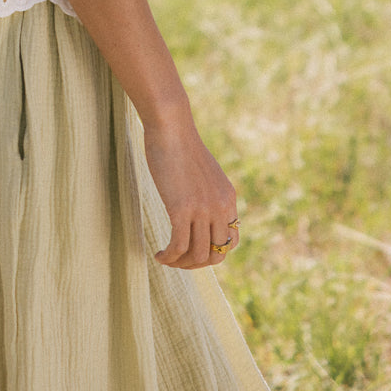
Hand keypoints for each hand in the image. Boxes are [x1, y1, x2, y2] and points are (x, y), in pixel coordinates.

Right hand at [143, 116, 239, 269]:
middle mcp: (220, 206)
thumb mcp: (203, 172)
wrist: (171, 126)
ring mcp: (202, 209)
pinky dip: (168, 256)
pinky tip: (158, 254)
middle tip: (178, 259)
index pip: (231, 241)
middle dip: (196, 263)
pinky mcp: (181, 208)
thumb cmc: (180, 144)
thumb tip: (198, 209)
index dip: (213, 253)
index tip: (193, 250)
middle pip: (216, 254)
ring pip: (197, 255)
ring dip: (180, 263)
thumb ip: (207, 192)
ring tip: (166, 258)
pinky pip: (178, 246)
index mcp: (228, 198)